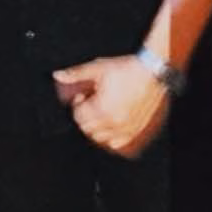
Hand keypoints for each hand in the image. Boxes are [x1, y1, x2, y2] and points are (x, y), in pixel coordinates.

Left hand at [53, 55, 169, 158]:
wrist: (153, 71)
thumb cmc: (127, 69)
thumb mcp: (98, 68)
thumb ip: (76, 74)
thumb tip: (58, 75)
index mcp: (102, 109)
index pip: (79, 117)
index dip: (77, 105)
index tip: (82, 96)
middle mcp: (114, 122)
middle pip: (88, 129)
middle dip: (85, 117)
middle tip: (90, 103)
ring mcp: (127, 129)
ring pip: (102, 139)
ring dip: (97, 128)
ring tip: (100, 112)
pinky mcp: (137, 130)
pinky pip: (119, 143)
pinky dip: (112, 137)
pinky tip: (112, 123)